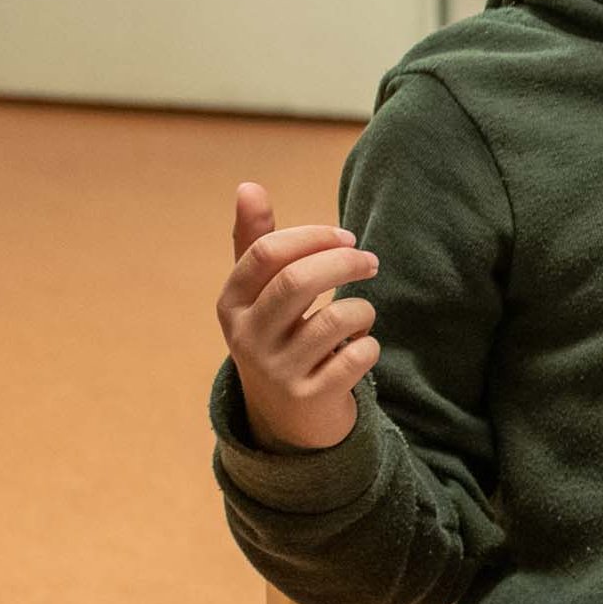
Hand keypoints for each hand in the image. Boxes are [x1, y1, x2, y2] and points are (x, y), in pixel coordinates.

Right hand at [219, 182, 379, 452]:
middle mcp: (246, 337)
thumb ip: (256, 241)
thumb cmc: (278, 337)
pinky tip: (360, 347)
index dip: (313, 236)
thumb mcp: (258, 294)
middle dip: (344, 262)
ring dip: (362, 309)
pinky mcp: (309, 397)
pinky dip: (368, 344)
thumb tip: (248, 186)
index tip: (347, 237)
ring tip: (361, 315)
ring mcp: (276, 370)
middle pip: (298, 281)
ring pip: (334, 319)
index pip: (267, 253)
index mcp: (232, 303)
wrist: (285, 417)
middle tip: (370, 260)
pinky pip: (355, 357)